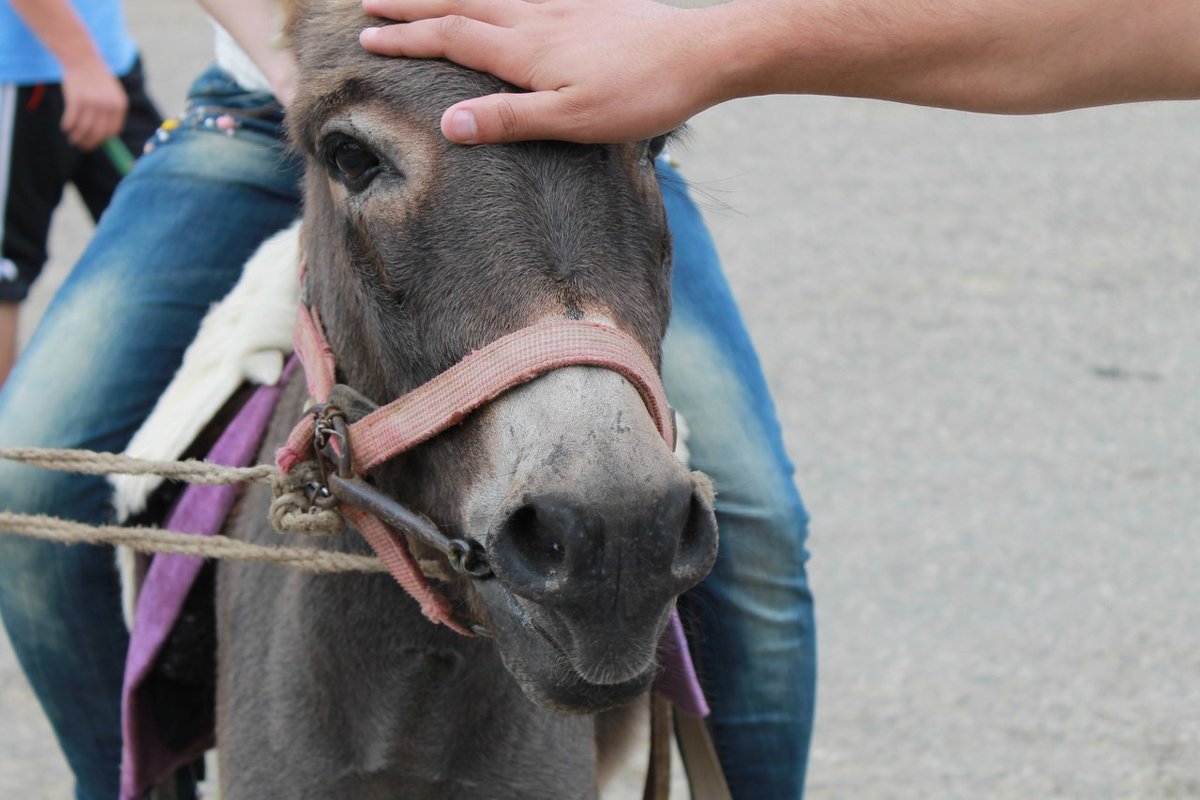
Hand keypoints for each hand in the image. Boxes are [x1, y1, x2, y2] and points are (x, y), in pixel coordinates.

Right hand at [60, 61, 127, 150]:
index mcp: (119, 105)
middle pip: (98, 133)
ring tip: (72, 139)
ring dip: (76, 137)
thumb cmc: (97, 79)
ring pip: (84, 128)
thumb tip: (107, 136)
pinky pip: (71, 119)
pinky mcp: (76, 99)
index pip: (112, 131)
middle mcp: (108, 105)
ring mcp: (92, 102)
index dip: (103, 140)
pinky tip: (65, 128)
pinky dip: (67, 126)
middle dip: (89, 143)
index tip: (95, 144)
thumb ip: (112, 112)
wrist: (82, 59)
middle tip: (82, 146)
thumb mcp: (112, 94)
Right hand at [359, 0, 725, 143]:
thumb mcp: (572, 120)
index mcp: (525, 50)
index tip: (367, 37)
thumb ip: (509, 120)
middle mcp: (535, 19)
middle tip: (368, 1)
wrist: (698, 54)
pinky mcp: (585, 6)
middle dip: (410, 4)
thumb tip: (447, 123)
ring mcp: (560, 8)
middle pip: (458, 4)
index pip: (449, 37)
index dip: (406, 37)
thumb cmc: (639, 94)